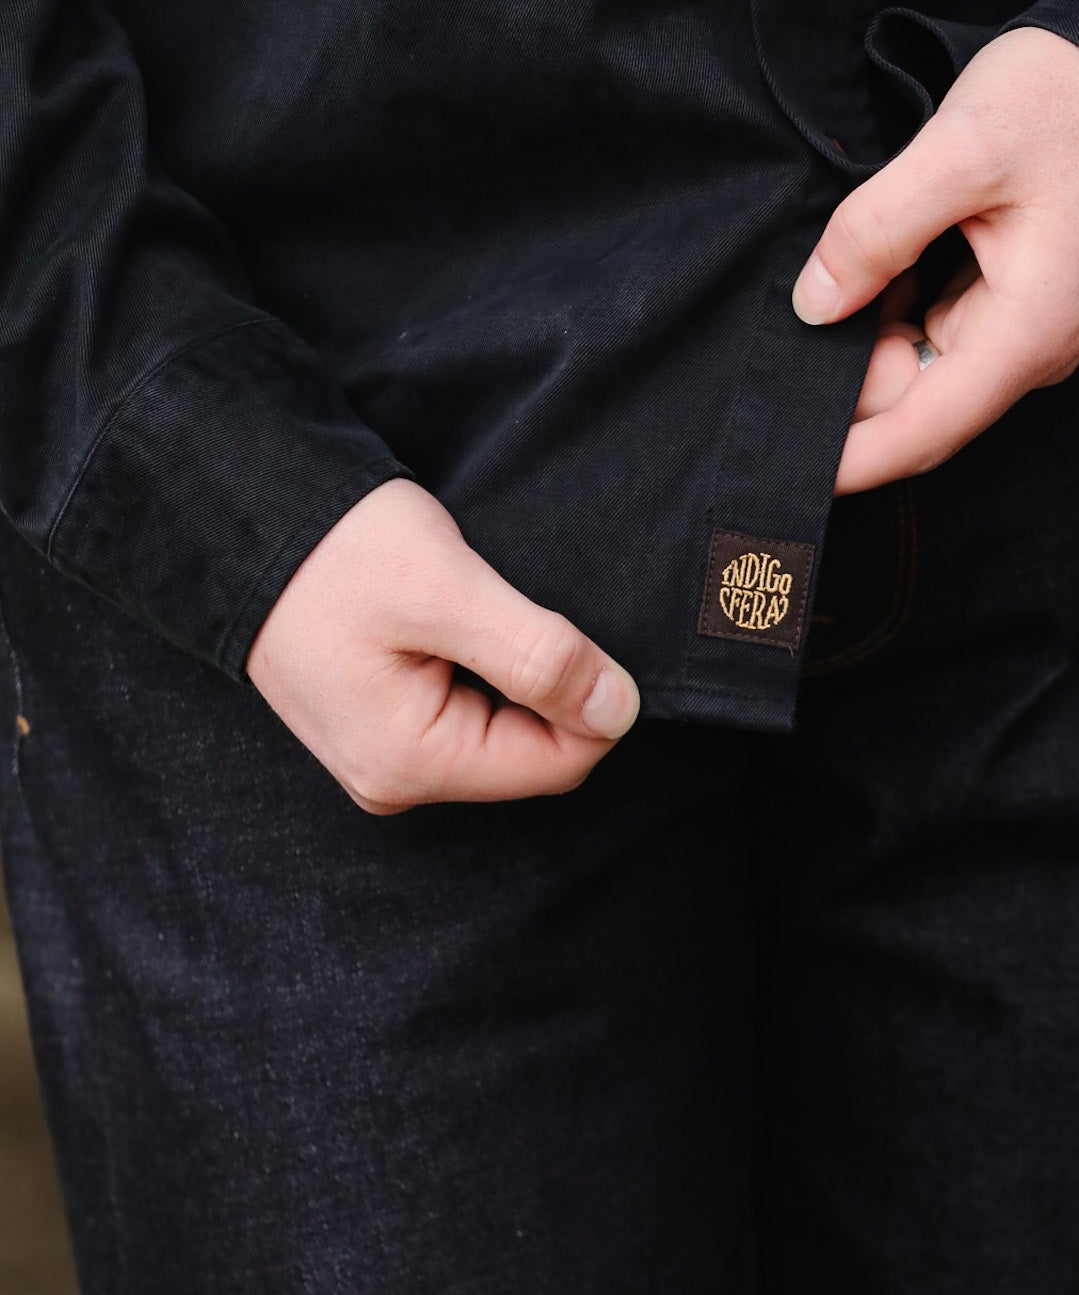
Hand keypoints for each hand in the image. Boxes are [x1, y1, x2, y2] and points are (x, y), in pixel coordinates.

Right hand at [245, 478, 639, 811]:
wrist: (242, 514)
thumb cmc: (338, 550)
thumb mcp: (447, 591)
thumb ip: (538, 655)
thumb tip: (619, 709)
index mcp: (410, 764)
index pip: (558, 764)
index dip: (592, 698)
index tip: (570, 625)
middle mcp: (391, 781)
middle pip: (529, 752)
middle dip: (545, 684)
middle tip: (506, 605)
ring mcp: (379, 757)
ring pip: (499, 730)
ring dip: (511, 671)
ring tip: (469, 606)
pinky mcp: (374, 724)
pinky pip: (461, 713)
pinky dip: (479, 668)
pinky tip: (451, 619)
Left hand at [792, 26, 1078, 490]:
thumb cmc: (1074, 102)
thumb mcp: (962, 149)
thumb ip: (877, 231)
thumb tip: (814, 305)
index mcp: (1027, 333)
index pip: (922, 432)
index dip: (849, 458)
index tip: (780, 466)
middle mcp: (1030, 349)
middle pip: (911, 402)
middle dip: (846, 373)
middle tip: (811, 286)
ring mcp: (1023, 328)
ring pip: (916, 364)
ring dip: (866, 330)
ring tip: (849, 254)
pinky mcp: (1014, 299)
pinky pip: (933, 326)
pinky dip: (892, 302)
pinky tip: (878, 251)